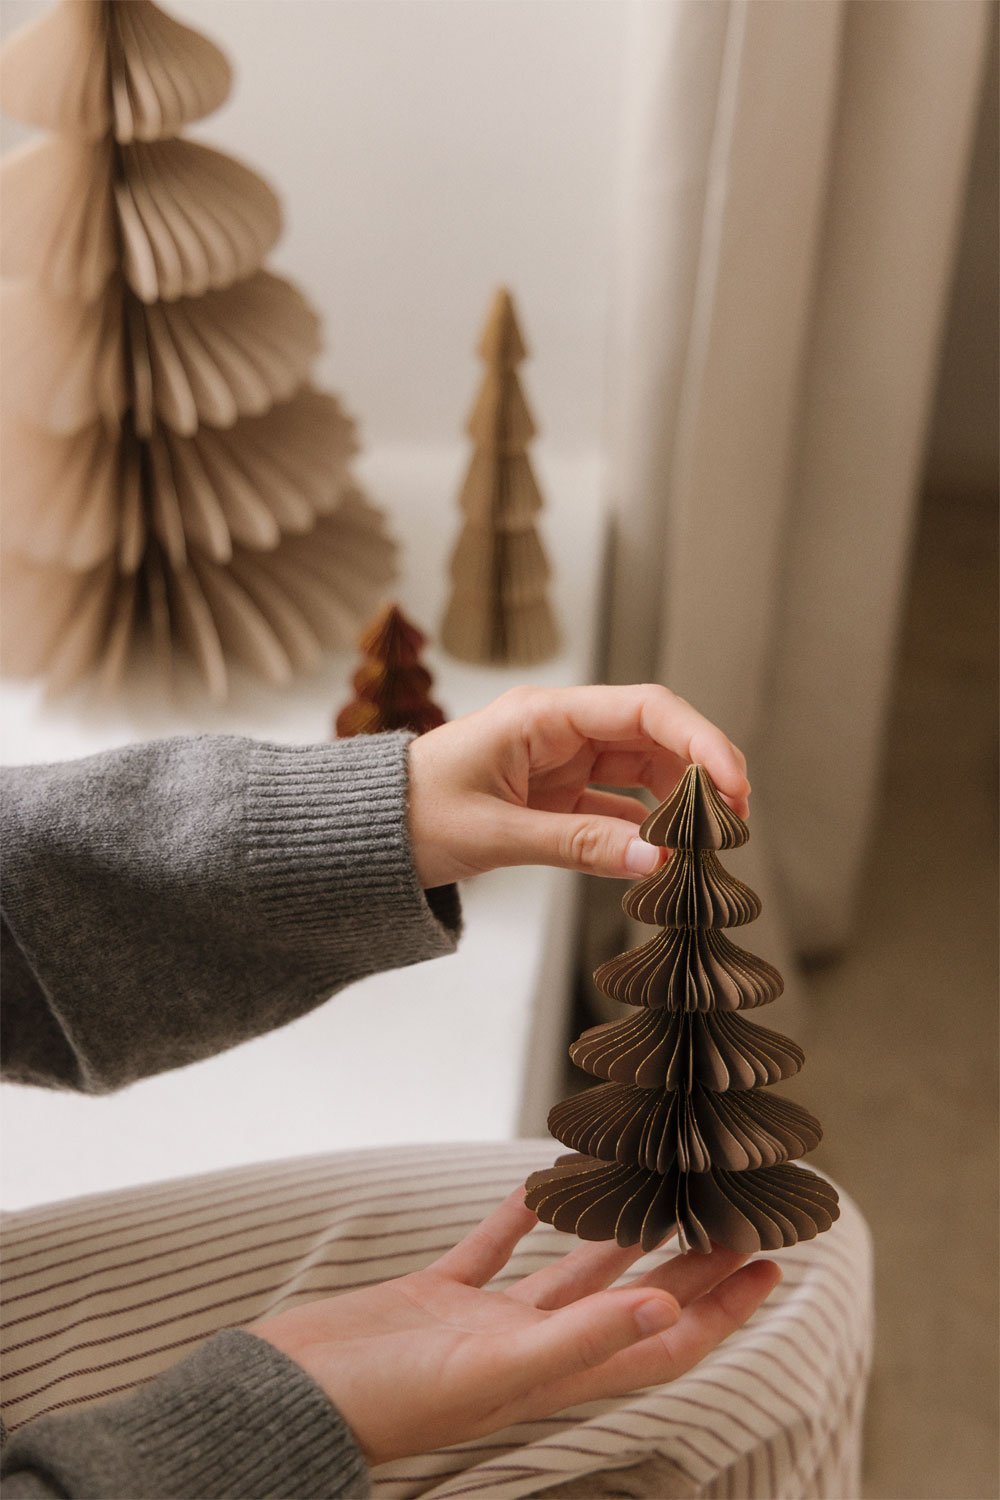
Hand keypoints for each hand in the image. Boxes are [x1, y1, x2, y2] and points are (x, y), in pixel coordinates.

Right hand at [252, 1189, 779, 1465]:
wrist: (286, 1398)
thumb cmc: (384, 1403)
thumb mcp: (492, 1372)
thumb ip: (581, 1339)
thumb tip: (668, 1314)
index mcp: (556, 1376)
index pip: (663, 1342)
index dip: (722, 1308)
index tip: (771, 1263)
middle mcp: (529, 1350)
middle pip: (629, 1303)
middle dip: (685, 1266)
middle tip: (733, 1215)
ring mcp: (479, 1325)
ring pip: (565, 1274)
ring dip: (611, 1236)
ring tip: (654, 1189)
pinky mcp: (433, 1297)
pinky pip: (489, 1251)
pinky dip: (517, 1218)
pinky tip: (535, 1180)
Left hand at [407, 683, 749, 887]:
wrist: (366, 834)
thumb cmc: (412, 817)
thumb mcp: (496, 834)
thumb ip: (579, 844)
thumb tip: (657, 859)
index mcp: (543, 716)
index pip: (643, 710)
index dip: (698, 740)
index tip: (735, 782)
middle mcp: (559, 729)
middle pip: (653, 736)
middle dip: (701, 773)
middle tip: (737, 821)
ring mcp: (560, 760)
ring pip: (641, 770)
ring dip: (678, 802)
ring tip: (711, 842)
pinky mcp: (555, 793)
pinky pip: (617, 803)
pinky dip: (645, 828)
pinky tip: (667, 855)